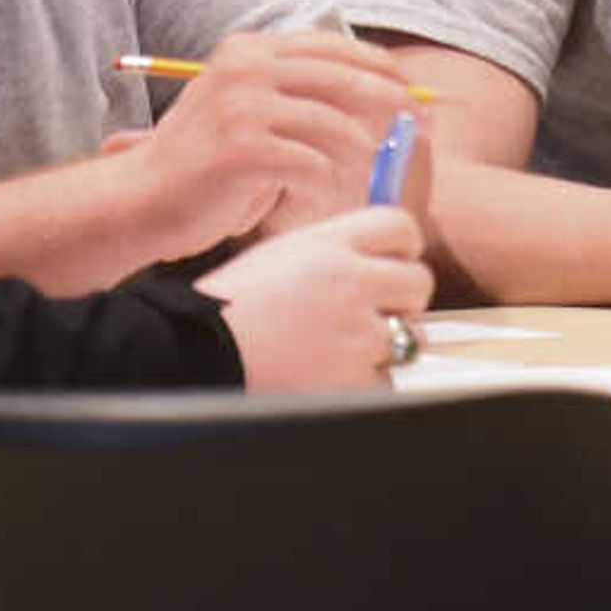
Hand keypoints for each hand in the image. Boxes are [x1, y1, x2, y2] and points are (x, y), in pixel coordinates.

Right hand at [126, 29, 409, 256]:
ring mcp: (242, 107)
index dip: (374, 62)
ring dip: (361, 147)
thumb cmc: (200, 162)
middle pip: (338, 76)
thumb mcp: (244, 108)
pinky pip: (309, 163)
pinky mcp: (242, 150)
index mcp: (247, 52)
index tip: (407, 83)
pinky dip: (327, 180)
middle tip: (418, 120)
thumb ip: (292, 94)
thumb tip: (370, 92)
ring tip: (373, 167)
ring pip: (330, 121)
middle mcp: (245, 69)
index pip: (327, 45)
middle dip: (387, 97)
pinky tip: (329, 193)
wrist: (140, 198)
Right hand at [196, 205, 435, 390]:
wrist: (192, 354)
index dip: (403, 248)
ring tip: (344, 351)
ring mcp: (355, 332)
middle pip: (419, 282)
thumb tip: (372, 257)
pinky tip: (333, 378)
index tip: (394, 264)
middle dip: (402, 300)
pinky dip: (367, 383)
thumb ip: (329, 251)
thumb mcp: (276, 255)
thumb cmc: (224, 308)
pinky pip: (385, 380)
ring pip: (409, 336)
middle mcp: (351, 281)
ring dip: (386, 345)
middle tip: (374, 314)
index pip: (402, 227)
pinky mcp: (352, 378)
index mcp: (329, 243)